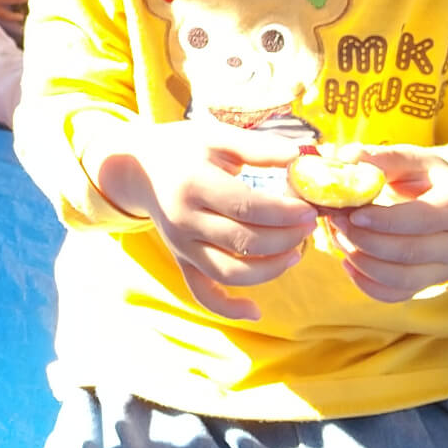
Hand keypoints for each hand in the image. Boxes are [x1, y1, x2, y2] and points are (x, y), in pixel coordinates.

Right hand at [90, 120, 316, 320]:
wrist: (137, 168)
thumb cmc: (182, 148)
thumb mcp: (215, 136)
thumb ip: (256, 146)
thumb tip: (298, 157)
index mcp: (194, 184)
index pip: (247, 207)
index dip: (284, 212)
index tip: (309, 208)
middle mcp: (184, 220)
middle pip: (244, 241)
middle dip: (286, 238)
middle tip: (310, 224)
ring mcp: (181, 245)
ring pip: (230, 272)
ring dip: (271, 269)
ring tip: (296, 252)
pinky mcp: (182, 260)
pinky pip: (203, 293)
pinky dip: (228, 308)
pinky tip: (256, 310)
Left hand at [324, 145, 447, 303]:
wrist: (440, 200)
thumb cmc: (422, 176)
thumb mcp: (408, 158)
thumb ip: (380, 159)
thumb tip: (346, 160)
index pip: (423, 219)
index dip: (385, 220)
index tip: (353, 213)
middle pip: (409, 252)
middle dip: (365, 239)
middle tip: (335, 220)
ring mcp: (446, 268)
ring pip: (400, 279)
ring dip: (361, 260)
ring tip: (338, 235)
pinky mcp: (427, 284)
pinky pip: (393, 294)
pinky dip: (365, 282)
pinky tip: (347, 260)